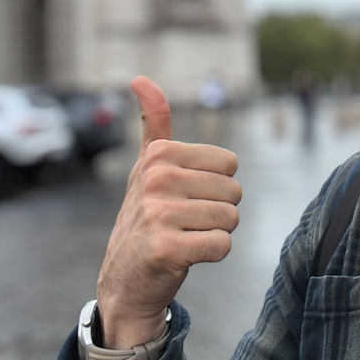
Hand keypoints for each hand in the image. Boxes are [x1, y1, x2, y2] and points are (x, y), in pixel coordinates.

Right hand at [95, 76, 240, 347]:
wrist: (125, 280)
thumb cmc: (148, 217)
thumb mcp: (148, 167)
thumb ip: (153, 123)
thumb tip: (140, 78)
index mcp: (159, 156)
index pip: (229, 164)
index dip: (215, 185)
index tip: (185, 197)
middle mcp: (156, 179)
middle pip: (233, 191)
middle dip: (218, 211)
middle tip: (186, 223)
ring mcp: (159, 214)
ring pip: (230, 219)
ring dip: (214, 234)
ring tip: (184, 238)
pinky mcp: (166, 248)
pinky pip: (222, 245)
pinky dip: (211, 255)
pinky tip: (185, 257)